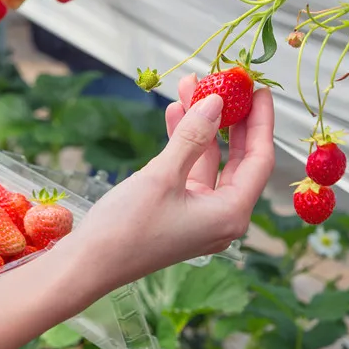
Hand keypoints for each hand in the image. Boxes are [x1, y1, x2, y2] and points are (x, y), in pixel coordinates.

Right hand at [64, 74, 274, 291]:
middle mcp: (222, 217)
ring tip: (190, 88)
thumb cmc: (127, 228)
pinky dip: (184, 143)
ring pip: (210, 160)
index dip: (261, 121)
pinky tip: (174, 114)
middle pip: (238, 158)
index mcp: (230, 214)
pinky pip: (190, 170)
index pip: (260, 159)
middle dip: (229, 119)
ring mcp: (200, 214)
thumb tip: (217, 101)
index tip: (258, 88)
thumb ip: (193, 136)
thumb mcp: (162, 176)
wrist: (87, 264)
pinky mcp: (179, 211)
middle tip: (227, 83)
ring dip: (200, 126)